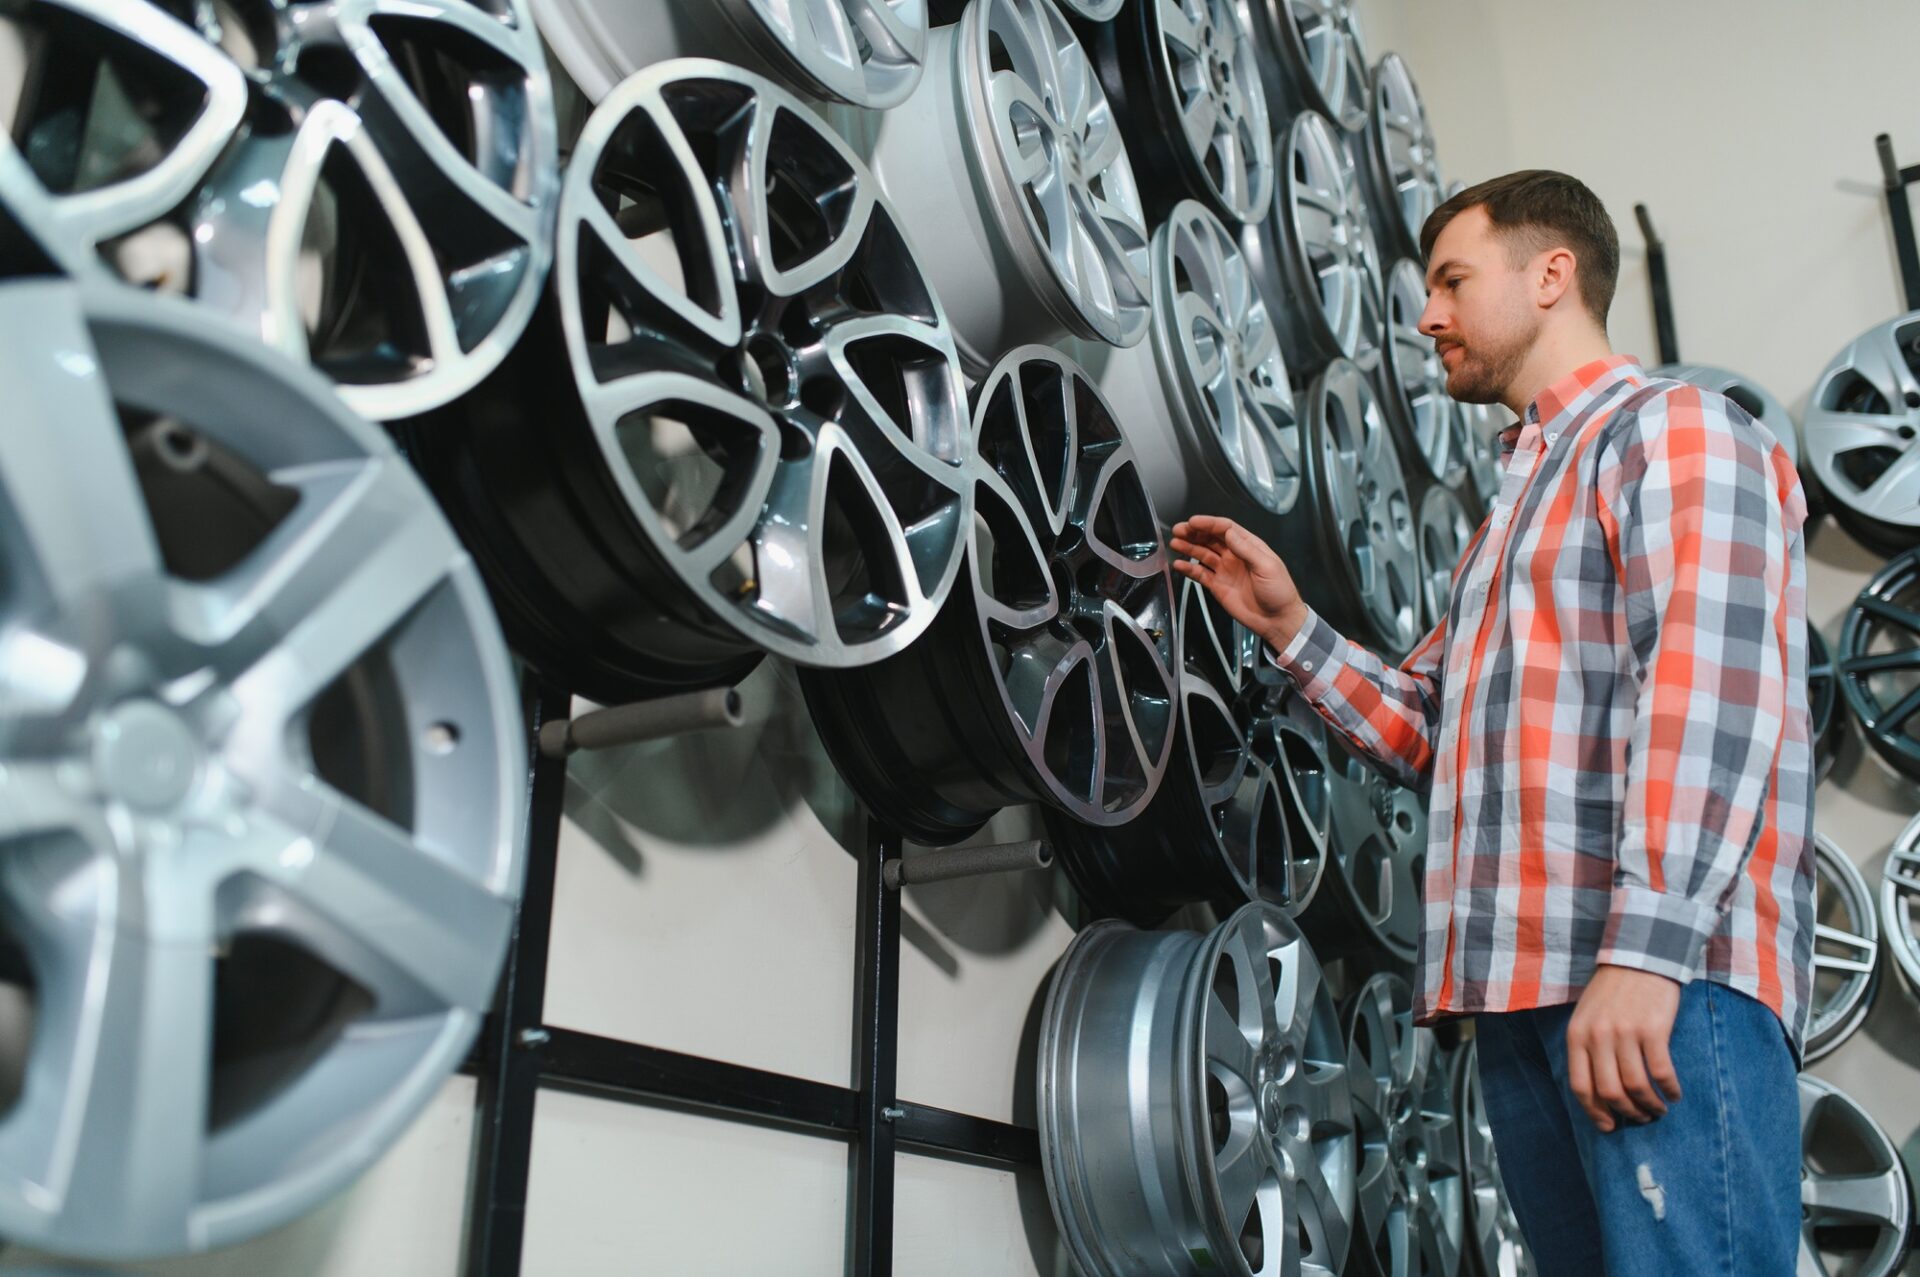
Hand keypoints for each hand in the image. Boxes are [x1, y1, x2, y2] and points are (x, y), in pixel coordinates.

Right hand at [1169, 515, 1310, 650]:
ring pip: (1202, 554)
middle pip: (1211, 539)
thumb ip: (1246, 549)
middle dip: (1194, 533)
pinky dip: (1189, 569)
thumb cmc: (1278, 591)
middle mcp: (1234, 555)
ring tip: (1174, 543)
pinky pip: (1200, 574)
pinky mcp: (1217, 586)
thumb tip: (1228, 532)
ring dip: (1188, 548)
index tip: (1193, 522)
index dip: (1209, 524)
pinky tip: (1179, 565)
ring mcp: (1224, 570)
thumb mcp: (1266, 566)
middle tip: (1178, 530)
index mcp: (1249, 546)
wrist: (1277, 620)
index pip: (1225, 529)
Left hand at [1565, 965, 1683, 1132]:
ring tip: (1659, 1110)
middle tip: (1641, 1119)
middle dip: (1627, 1113)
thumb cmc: (1612, 992)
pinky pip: (1662, 1072)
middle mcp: (1598, 1037)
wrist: (1639, 958)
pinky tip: (1675, 1094)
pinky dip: (1669, 1089)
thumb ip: (1588, 1049)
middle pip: (1610, 1092)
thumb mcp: (1587, 1018)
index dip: (1595, 1113)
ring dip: (1650, 1106)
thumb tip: (1600, 1093)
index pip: (1581, 1087)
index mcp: (1577, 1036)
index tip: (1609, 1127)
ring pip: (1636, 1087)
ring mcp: (1625, 1033)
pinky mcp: (1653, 1030)